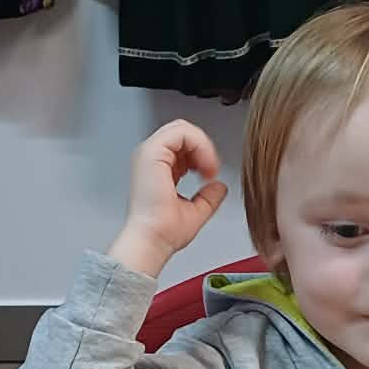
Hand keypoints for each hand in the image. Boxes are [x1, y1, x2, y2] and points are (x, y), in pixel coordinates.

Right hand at [107, 120, 228, 278]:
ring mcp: (149, 153)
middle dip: (203, 147)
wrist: (153, 240)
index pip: (182, 145)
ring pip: (183, 128)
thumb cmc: (164, 232)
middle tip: (211, 170)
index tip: (210, 174)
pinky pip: (181, 133)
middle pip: (182, 132)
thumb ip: (208, 197)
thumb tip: (219, 187)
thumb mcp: (195, 212)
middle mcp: (150, 158)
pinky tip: (204, 164)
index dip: (201, 153)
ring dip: (203, 146)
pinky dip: (199, 145)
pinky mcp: (152, 152)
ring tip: (208, 168)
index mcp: (157, 169)